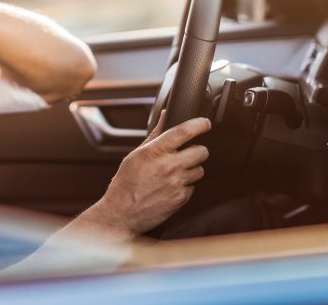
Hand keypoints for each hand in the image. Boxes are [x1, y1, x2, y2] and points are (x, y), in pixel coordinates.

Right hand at [89, 115, 210, 236]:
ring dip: (192, 169)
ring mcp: (177, 183)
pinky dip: (186, 185)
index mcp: (156, 151)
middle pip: (201, 151)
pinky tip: (172, 186)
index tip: (205, 123)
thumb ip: (155, 134)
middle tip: (188, 152)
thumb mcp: (136, 154)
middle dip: (198, 150)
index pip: (184, 131)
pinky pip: (193, 187)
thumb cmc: (126, 182)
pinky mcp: (181, 199)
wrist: (122, 213)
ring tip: (177, 172)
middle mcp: (169, 166)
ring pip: (200, 170)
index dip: (200, 124)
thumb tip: (165, 115)